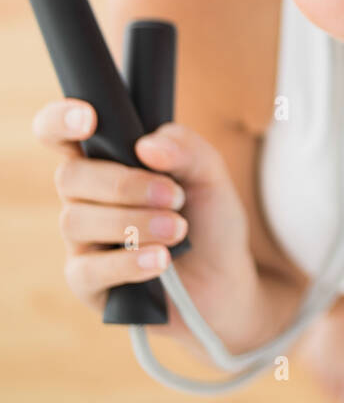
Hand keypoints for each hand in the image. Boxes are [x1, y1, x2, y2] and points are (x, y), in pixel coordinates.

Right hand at [32, 99, 267, 361]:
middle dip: (125, 184)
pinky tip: (161, 260)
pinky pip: (88, 269)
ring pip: (77, 220)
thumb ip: (187, 149)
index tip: (89, 119)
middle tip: (175, 196)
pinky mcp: (87, 283)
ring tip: (179, 230)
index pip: (58, 133)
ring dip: (134, 222)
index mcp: (105, 160)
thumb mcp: (211, 176)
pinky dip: (128, 262)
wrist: (225, 281)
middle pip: (70, 176)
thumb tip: (147, 146)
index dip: (60, 121)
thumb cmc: (209, 222)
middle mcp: (85, 197)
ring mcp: (82, 241)